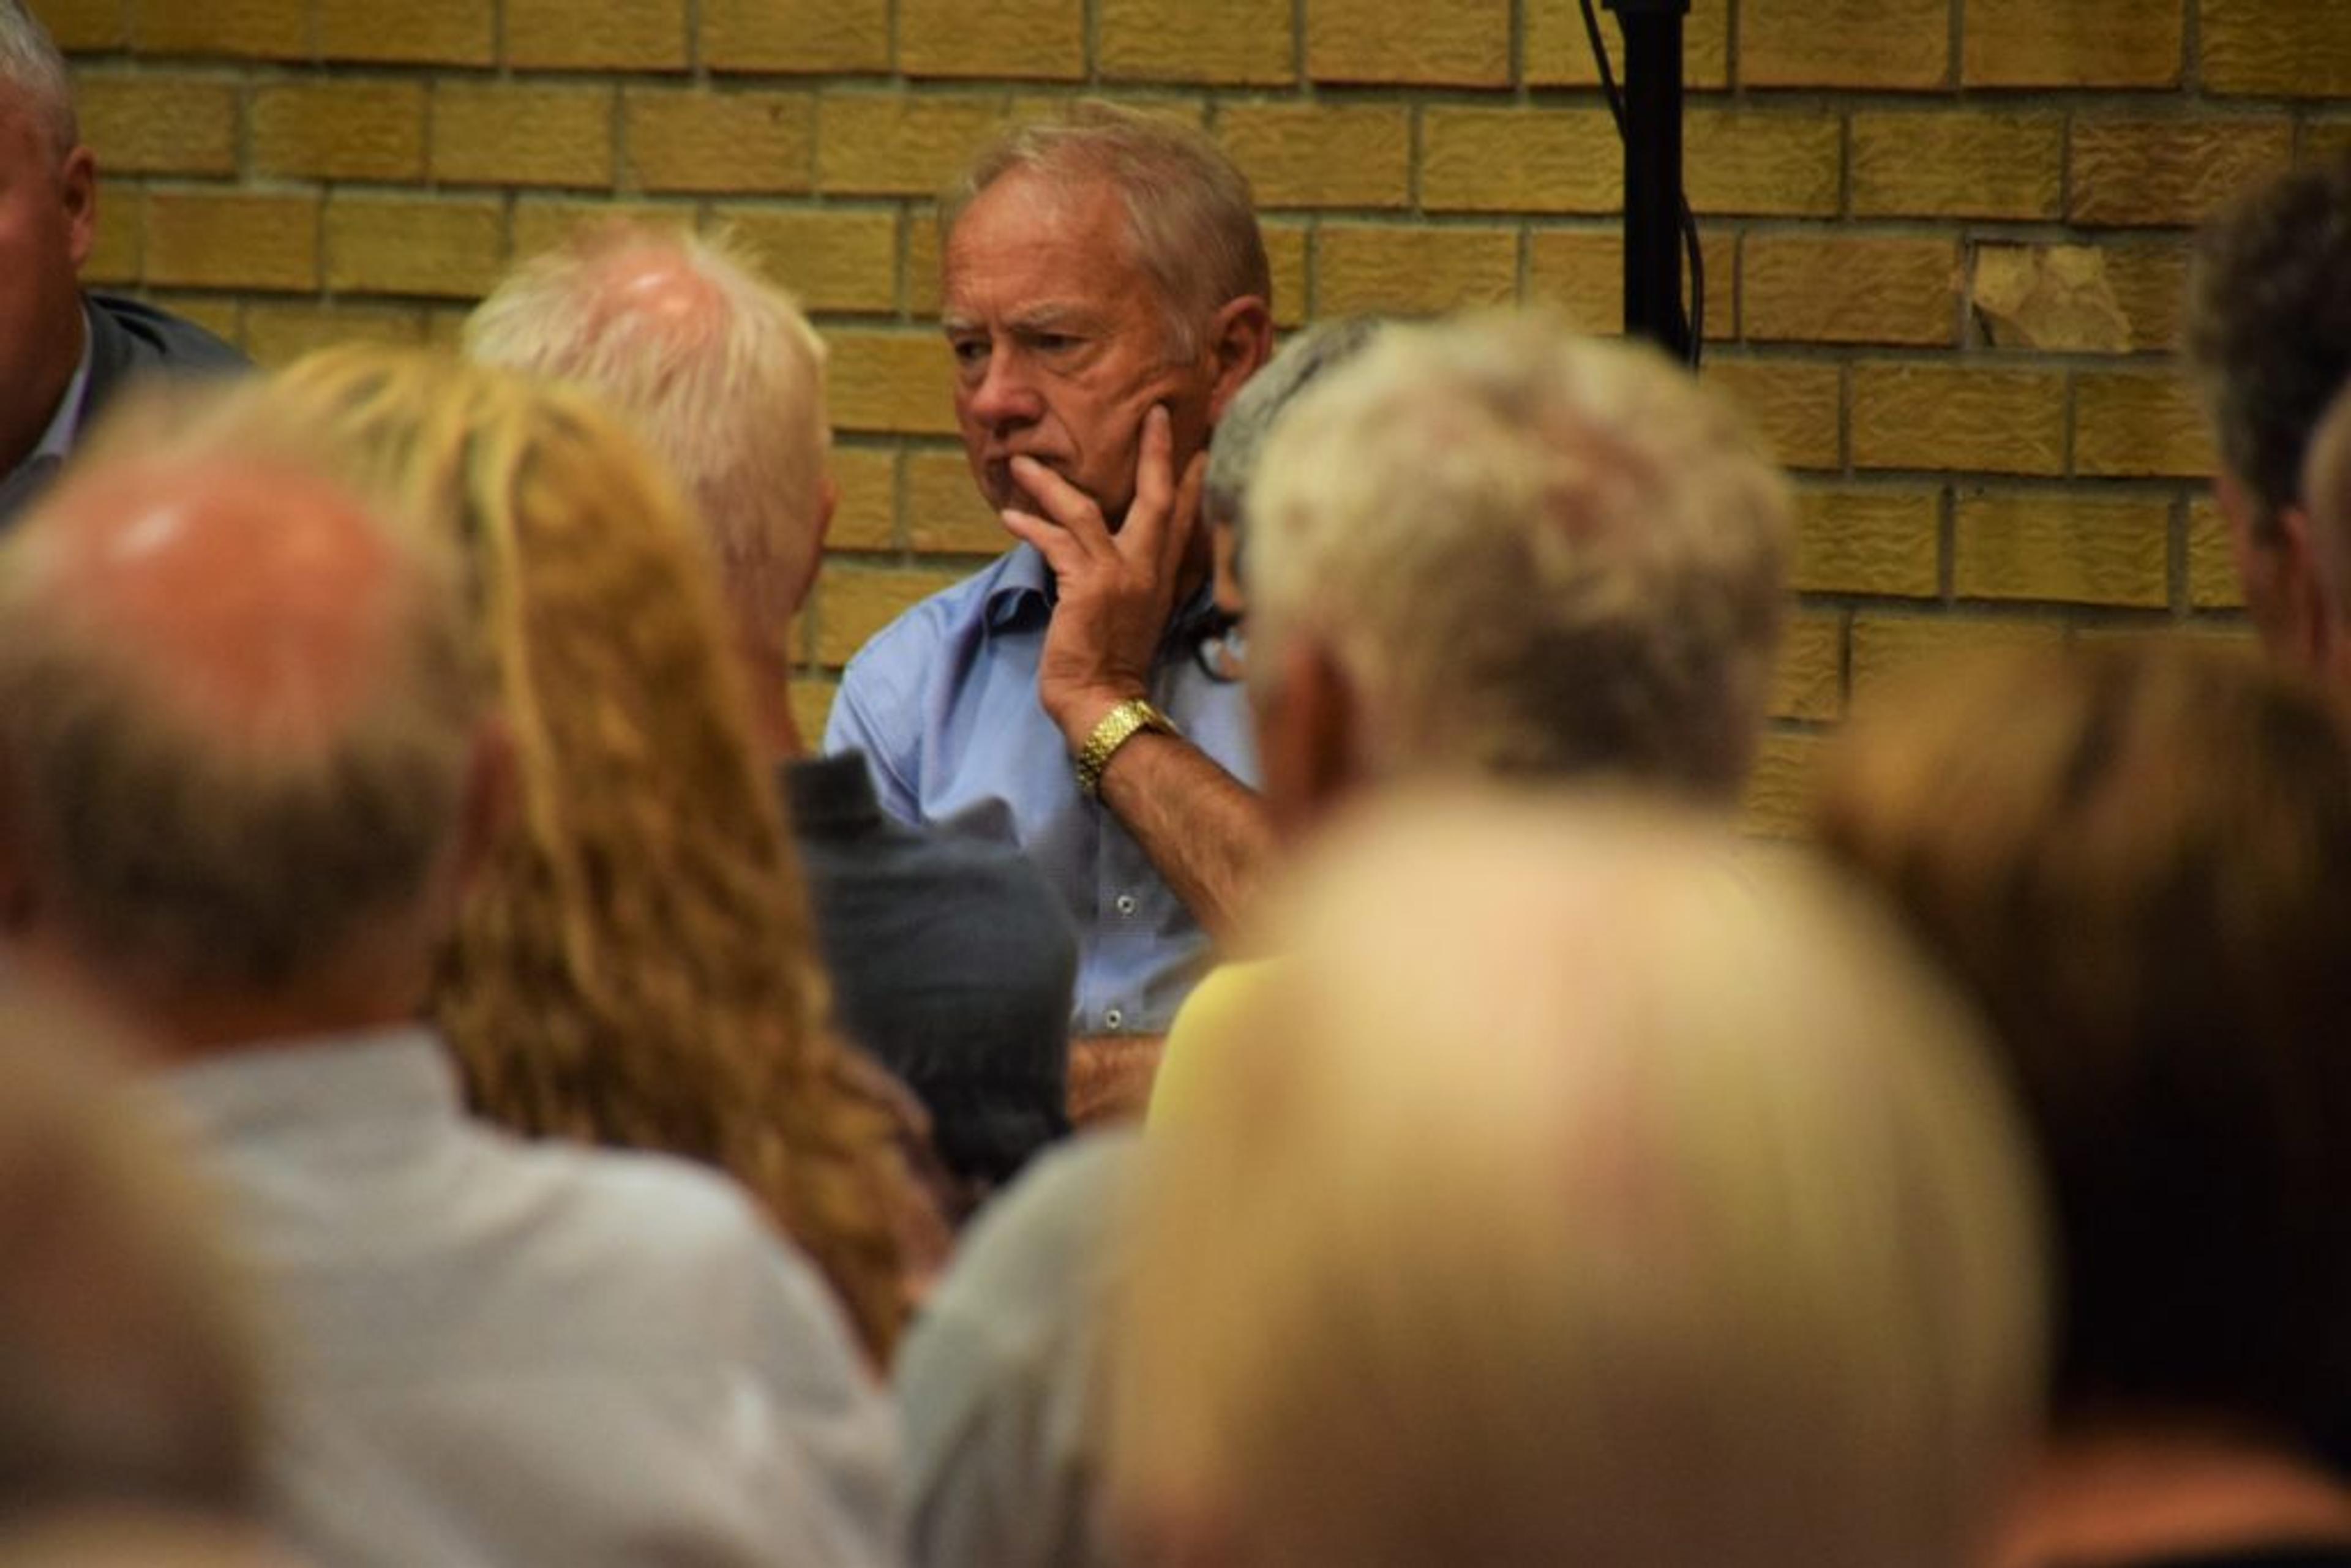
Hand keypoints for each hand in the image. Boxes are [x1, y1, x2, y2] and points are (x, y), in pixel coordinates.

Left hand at [1000, 405, 1207, 748]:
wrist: (1104, 702)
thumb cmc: (1112, 669)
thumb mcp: (1136, 619)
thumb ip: (1134, 584)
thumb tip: (1118, 560)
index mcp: (1163, 578)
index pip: (1184, 518)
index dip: (1192, 480)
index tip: (1197, 446)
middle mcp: (1148, 570)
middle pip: (1158, 496)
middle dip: (1156, 451)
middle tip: (1155, 414)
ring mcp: (1119, 575)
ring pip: (1087, 510)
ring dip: (1051, 483)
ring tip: (1023, 462)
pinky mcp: (1086, 585)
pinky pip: (1055, 540)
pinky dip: (1030, 524)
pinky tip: (1010, 514)